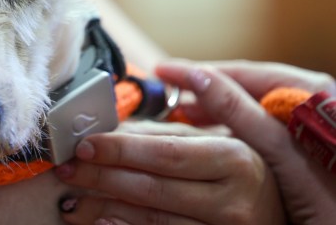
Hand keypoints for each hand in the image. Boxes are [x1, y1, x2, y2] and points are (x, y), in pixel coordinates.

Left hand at [55, 118, 283, 224]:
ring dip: (104, 207)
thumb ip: (167, 133)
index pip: (165, 153)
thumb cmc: (237, 170)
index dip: (120, 149)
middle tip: (65, 169)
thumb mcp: (214, 142)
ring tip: (71, 197)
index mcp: (233, 160)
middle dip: (101, 177)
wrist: (280, 211)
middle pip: (153, 189)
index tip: (83, 144)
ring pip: (152, 220)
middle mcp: (233, 201)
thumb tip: (108, 129)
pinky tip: (99, 221)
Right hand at [155, 59, 335, 224]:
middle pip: (244, 86)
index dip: (198, 72)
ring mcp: (307, 121)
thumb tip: (198, 77)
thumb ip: (240, 112)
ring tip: (184, 117)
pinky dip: (234, 127)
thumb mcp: (281, 152)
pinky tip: (215, 136)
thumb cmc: (332, 194)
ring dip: (216, 110)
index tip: (163, 71)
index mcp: (308, 89)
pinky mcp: (306, 142)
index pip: (241, 71)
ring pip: (251, 106)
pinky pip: (261, 124)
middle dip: (204, 91)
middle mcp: (308, 98)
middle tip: (167, 98)